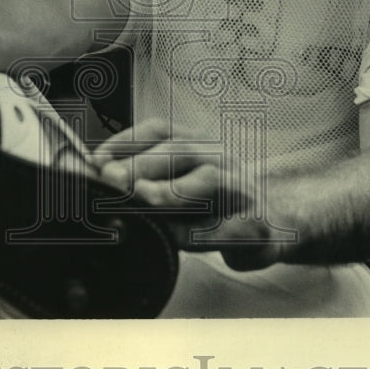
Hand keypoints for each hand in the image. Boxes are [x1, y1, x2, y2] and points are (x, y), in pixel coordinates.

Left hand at [90, 119, 285, 270]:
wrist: (277, 219)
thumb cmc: (214, 200)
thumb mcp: (180, 178)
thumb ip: (142, 175)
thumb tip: (92, 179)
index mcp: (197, 143)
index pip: (159, 130)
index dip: (125, 142)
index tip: (94, 160)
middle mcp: (218, 158)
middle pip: (179, 151)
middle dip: (142, 164)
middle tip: (111, 180)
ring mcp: (240, 190)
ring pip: (207, 181)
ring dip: (173, 190)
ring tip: (145, 199)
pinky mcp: (255, 226)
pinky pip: (229, 228)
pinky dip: (203, 233)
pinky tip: (179, 239)